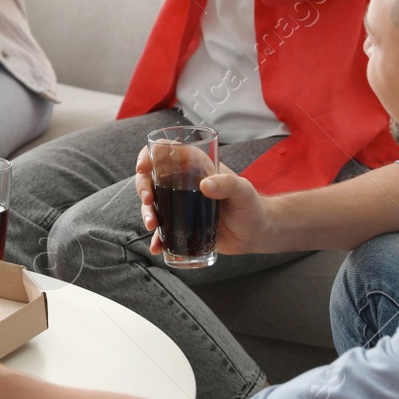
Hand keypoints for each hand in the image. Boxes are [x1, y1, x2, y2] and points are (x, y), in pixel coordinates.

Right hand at [137, 149, 269, 256]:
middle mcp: (182, 183)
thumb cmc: (252, 206)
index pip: (165, 152)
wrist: (255, 233)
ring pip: (153, 204)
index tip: (143, 168)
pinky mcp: (181, 225)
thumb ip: (228, 184)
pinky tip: (156, 247)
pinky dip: (156, 238)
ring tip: (151, 226)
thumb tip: (206, 185)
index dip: (148, 155)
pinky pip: (162, 229)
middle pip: (151, 178)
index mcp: (194, 166)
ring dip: (146, 213)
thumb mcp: (243, 191)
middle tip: (148, 201)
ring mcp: (180, 205)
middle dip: (143, 188)